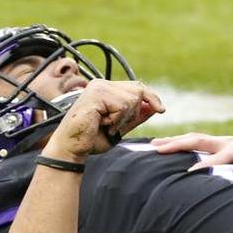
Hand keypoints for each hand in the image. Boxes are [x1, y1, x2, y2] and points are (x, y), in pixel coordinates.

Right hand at [42, 80, 164, 161]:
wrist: (71, 148)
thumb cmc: (92, 139)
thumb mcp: (120, 127)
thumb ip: (136, 116)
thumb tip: (155, 107)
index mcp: (106, 89)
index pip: (137, 86)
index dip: (151, 97)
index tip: (161, 110)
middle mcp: (102, 84)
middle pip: (138, 91)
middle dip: (133, 113)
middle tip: (113, 125)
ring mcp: (98, 87)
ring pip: (132, 100)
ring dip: (122, 118)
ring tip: (105, 124)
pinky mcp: (96, 95)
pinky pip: (122, 106)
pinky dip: (116, 120)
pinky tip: (101, 124)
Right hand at [150, 133, 232, 178]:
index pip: (219, 157)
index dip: (205, 164)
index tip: (189, 172)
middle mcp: (227, 142)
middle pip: (198, 140)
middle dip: (177, 144)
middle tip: (156, 149)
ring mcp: (222, 142)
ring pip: (194, 139)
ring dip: (174, 141)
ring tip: (153, 145)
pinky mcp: (220, 145)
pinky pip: (198, 143)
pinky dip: (182, 144)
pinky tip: (169, 147)